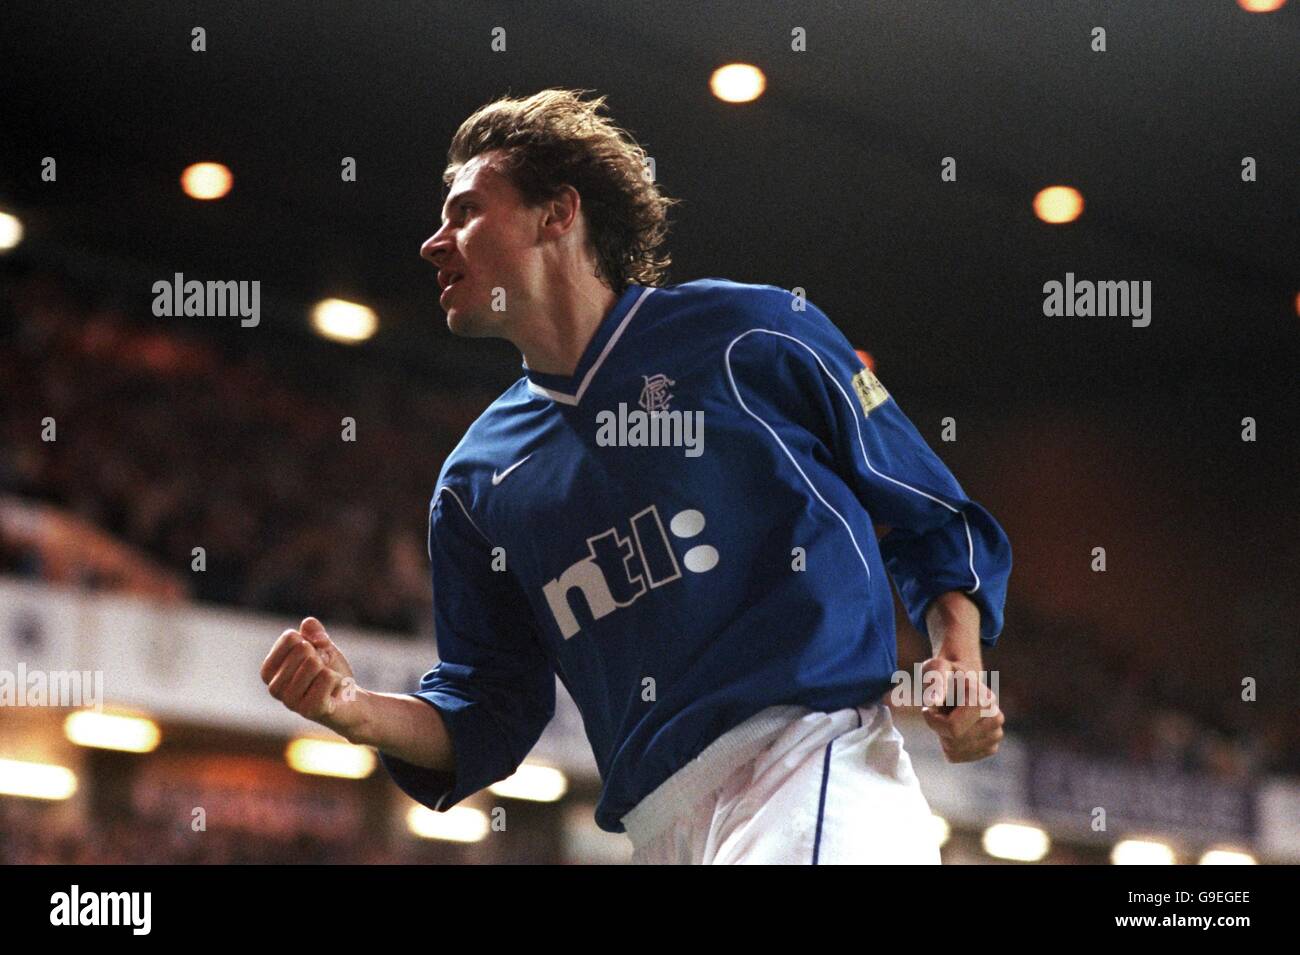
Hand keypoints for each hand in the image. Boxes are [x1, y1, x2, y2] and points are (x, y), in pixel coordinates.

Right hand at [261, 617, 362, 738]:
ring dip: (329, 669)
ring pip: (313, 663)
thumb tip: (307, 624)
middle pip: (302, 649)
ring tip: (328, 683)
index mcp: (269, 671)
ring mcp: (290, 701)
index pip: (289, 638)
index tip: (315, 657)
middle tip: (324, 673)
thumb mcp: (322, 647)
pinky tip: (335, 692)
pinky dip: (338, 679)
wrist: (351, 702)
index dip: (310, 642)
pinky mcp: (309, 710)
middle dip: (321, 657)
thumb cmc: (330, 673)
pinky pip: (326, 677)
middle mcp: (274, 688)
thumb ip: (313, 632)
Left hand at [919, 656, 1003, 762]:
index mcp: (986, 700)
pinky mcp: (991, 747)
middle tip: (940, 711)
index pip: (953, 728)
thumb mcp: (936, 668)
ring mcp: (996, 735)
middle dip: (939, 729)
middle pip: (955, 742)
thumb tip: (933, 700)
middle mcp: (996, 718)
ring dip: (943, 736)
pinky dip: (949, 745)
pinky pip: (958, 757)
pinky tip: (953, 728)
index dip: (933, 720)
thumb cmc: (945, 672)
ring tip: (948, 717)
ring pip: (955, 752)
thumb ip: (935, 681)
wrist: (960, 680)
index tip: (928, 707)